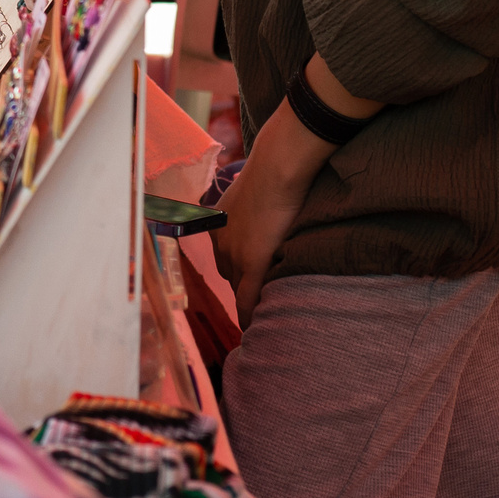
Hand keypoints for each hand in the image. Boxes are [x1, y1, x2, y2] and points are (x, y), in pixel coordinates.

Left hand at [209, 55, 374, 326]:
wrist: (278, 168)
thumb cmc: (275, 169)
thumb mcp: (257, 187)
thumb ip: (258, 203)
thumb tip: (276, 203)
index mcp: (220, 221)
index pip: (226, 255)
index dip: (238, 270)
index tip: (246, 282)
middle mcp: (221, 239)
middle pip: (229, 274)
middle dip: (243, 287)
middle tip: (261, 302)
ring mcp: (234, 254)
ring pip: (239, 288)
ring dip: (250, 302)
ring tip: (264, 319)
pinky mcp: (252, 264)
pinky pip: (248, 299)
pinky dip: (250, 315)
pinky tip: (254, 330)